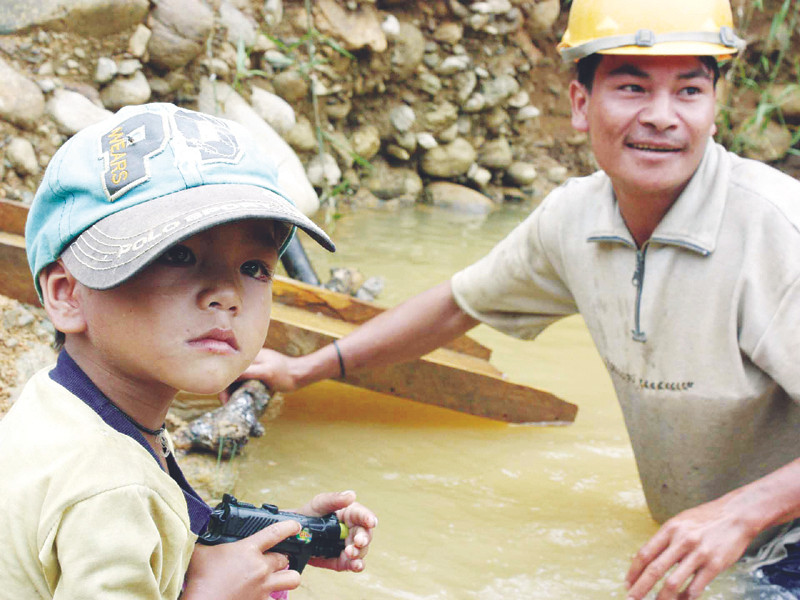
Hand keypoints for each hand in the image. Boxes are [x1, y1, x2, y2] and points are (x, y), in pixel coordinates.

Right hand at [183, 520, 302, 599]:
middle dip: (281, 558)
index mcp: (249, 550)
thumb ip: (208, 540)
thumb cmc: (200, 579)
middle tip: (274, 560)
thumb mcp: (202, 552)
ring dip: (288, 577)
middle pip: (285, 558)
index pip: (276, 532)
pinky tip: (265, 596)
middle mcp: (261, 568)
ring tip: (280, 578)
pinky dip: (273, 599)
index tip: (296, 526)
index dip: (289, 527)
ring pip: (292, 579)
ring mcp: (264, 587)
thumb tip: (203, 532)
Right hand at [220, 348, 296, 402]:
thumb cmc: (285, 374)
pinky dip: (240, 391)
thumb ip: (248, 372)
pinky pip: (243, 382)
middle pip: (230, 376)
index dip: (224, 386)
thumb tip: (229, 375)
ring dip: (232, 392)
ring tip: (233, 405)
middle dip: (227, 391)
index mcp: (249, 356)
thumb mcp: (266, 373)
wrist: (299, 374)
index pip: (228, 371)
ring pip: (236, 380)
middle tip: (228, 406)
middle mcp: (248, 360)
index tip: (226, 401)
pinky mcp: (256, 374)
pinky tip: (241, 400)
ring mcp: (252, 367)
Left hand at [295, 490, 377, 572]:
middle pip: (365, 534)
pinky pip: (352, 564)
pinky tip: (356, 565)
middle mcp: (353, 530)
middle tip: (358, 541)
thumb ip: (334, 499)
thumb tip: (352, 495)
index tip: (371, 522)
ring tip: (350, 553)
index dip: (368, 518)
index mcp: (350, 513)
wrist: (295, 535)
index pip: (362, 515)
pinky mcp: (342, 560)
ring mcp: (349, 546)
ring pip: (361, 550)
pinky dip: (356, 565)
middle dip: (363, 538)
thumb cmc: (309, 514)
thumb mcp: (319, 503)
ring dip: (359, 552)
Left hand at [625, 498, 756, 599]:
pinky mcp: (715, 565)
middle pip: (655, 569)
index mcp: (670, 529)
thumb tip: (643, 558)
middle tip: (632, 599)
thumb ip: (664, 539)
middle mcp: (682, 540)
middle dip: (640, 588)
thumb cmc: (705, 519)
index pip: (645, 553)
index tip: (627, 583)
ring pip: (673, 583)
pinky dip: (685, 599)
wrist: (737, 514)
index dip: (634, 571)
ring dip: (661, 598)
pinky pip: (695, 588)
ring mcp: (699, 553)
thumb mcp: (680, 522)